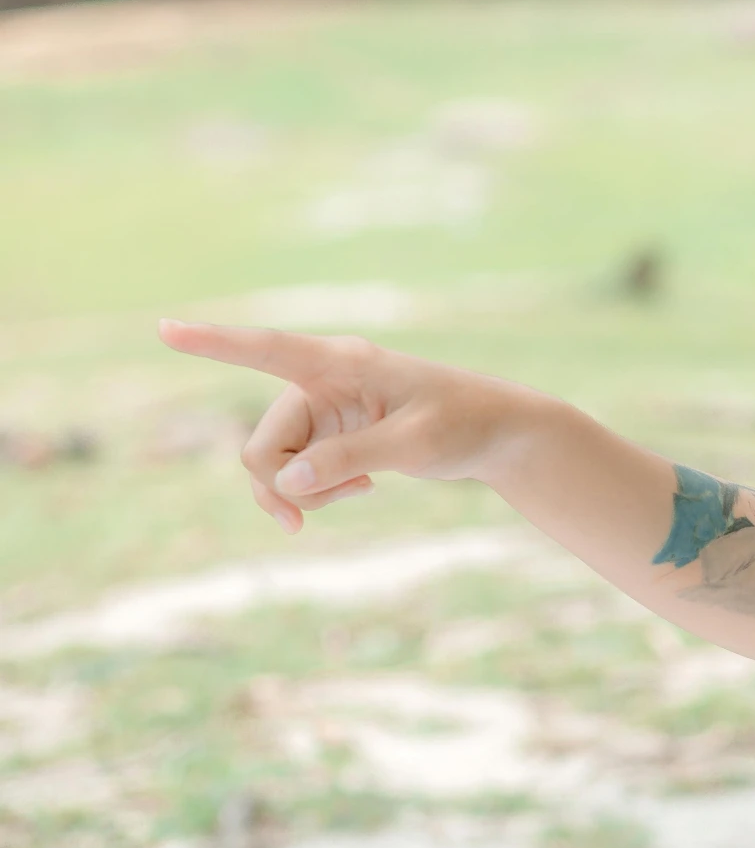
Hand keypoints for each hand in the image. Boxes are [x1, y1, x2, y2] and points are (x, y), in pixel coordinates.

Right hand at [158, 321, 539, 534]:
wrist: (497, 434)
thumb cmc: (465, 424)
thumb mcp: (415, 444)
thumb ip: (350, 458)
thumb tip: (285, 481)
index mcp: (344, 363)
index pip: (270, 350)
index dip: (216, 342)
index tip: (166, 328)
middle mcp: (323, 381)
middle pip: (262, 442)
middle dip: (279, 485)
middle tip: (306, 519)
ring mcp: (323, 410)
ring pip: (273, 463)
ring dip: (301, 493)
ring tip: (358, 494)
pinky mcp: (330, 435)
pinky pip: (295, 472)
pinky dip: (315, 492)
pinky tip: (361, 489)